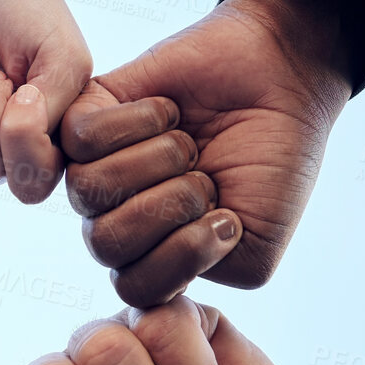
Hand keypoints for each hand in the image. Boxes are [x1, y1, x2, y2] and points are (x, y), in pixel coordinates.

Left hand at [61, 0, 364, 303]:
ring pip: (89, 190)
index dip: (182, 256)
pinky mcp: (89, 112)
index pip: (134, 287)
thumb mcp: (255, 241)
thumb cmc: (274, 160)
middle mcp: (119, 215)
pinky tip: (169, 111)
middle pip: (104, 243)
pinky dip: (137, 122)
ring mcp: (99, 166)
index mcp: (155, 255)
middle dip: (170, 207)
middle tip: (205, 176)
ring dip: (155, 162)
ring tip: (187, 143)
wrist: (284, 76)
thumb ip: (198, 269)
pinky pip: (80, 138)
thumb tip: (139, 254)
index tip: (228, 220)